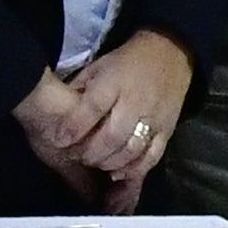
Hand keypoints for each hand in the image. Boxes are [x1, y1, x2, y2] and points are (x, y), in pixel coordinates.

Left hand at [20, 30, 190, 191]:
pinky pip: (152, 156)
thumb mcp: (98, 67)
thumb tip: (59, 115)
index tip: (60, 140)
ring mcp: (153, 118)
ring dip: (110, 163)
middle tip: (79, 158)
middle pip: (112, 135)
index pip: (93, 107)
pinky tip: (119, 174)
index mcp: (114, 82)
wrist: (169, 53)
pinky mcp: (167, 130)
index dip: (74, 127)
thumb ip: (79, 90)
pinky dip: (134, 169)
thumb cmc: (126, 63)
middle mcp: (135, 101)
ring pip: (131, 150)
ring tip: (97, 164)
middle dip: (91, 152)